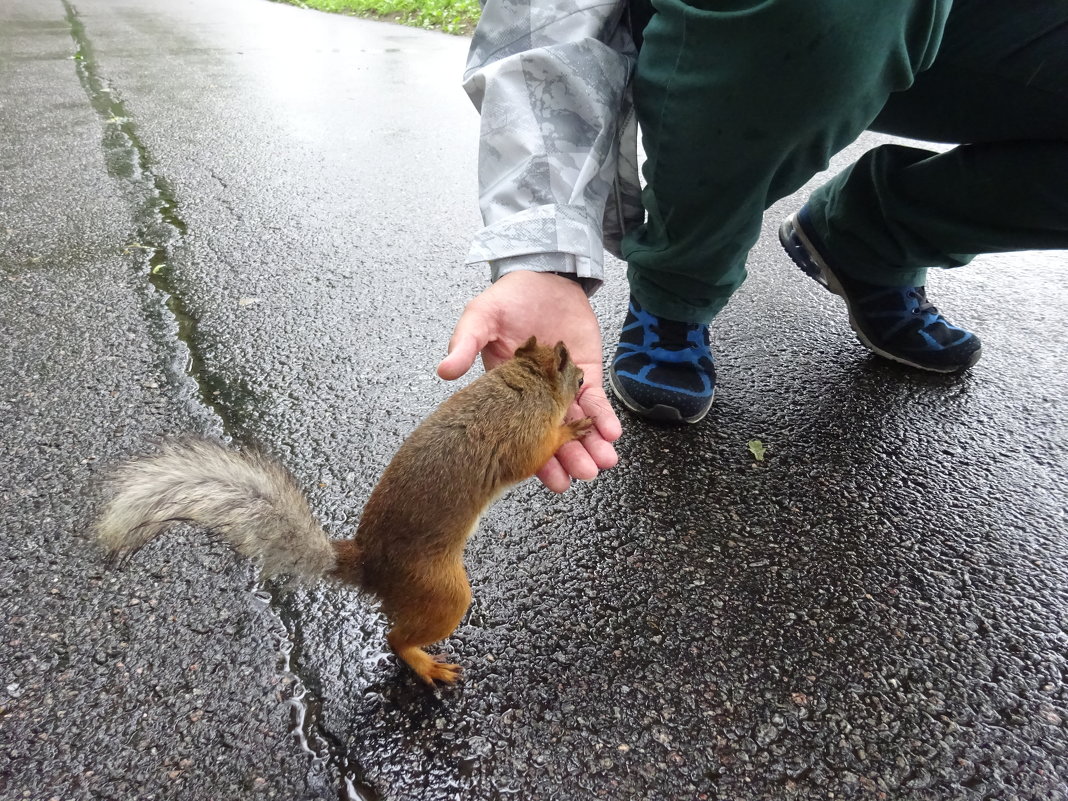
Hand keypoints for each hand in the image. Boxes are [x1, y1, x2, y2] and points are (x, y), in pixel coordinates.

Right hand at [437, 271, 621, 492]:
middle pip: (550, 433)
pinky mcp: (584, 373)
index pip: (516, 430)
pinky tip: (611, 433)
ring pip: (575, 422)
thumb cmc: (507, 299)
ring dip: (590, 444)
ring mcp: (560, 387)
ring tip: (603, 462)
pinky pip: (595, 400)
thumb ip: (465, 343)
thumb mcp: (480, 318)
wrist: (542, 277)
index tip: (541, 477)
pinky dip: (603, 416)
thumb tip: (444, 370)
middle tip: (582, 475)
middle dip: (567, 457)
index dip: (529, 455)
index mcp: (505, 391)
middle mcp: (534, 396)